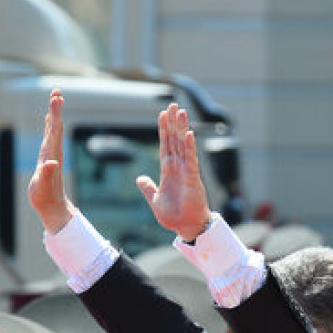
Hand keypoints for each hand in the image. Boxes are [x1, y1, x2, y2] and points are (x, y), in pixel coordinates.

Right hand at [27, 90, 75, 234]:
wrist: (53, 207)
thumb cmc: (45, 198)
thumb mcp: (42, 187)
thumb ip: (46, 175)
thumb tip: (51, 163)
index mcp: (50, 154)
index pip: (54, 130)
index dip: (54, 114)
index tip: (56, 98)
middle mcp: (53, 152)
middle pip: (55, 126)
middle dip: (55, 108)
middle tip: (57, 91)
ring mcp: (52, 155)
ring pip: (54, 130)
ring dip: (54, 114)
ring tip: (55, 100)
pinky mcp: (49, 158)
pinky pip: (50, 137)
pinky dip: (50, 126)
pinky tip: (50, 121)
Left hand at [136, 103, 212, 239]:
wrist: (187, 227)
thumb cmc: (174, 217)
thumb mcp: (155, 201)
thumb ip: (148, 188)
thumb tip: (139, 178)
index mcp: (168, 171)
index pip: (165, 146)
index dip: (163, 130)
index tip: (162, 114)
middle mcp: (178, 168)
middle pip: (175, 140)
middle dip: (173, 122)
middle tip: (173, 105)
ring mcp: (186, 171)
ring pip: (183, 145)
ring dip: (182, 128)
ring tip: (181, 111)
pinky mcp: (193, 178)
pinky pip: (191, 159)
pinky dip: (189, 146)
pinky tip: (188, 133)